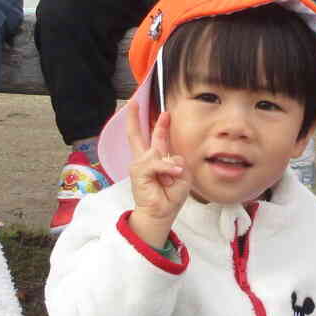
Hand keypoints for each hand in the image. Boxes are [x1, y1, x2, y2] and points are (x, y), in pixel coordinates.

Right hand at [126, 106, 191, 248]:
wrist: (160, 213)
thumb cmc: (170, 196)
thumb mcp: (182, 175)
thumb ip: (177, 161)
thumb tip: (168, 158)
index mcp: (156, 159)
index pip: (156, 138)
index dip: (159, 125)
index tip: (164, 112)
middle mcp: (145, 159)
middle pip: (136, 135)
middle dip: (134, 118)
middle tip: (133, 103)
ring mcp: (139, 164)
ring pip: (156, 152)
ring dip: (168, 166)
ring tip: (171, 178)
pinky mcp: (138, 171)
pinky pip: (155, 163)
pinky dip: (165, 168)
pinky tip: (170, 176)